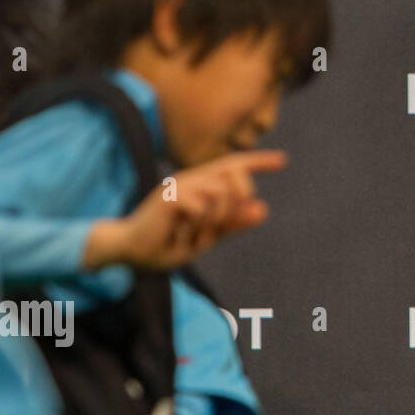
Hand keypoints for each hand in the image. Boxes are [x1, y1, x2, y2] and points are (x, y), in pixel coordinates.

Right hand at [83, 150, 287, 270]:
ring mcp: (180, 185)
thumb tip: (263, 209)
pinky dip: (199, 225)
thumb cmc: (167, 243)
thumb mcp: (207, 236)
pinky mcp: (169, 197)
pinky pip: (202, 207)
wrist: (131, 253)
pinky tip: (182, 233)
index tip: (283, 160)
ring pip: (221, 192)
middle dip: (239, 200)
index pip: (234, 166)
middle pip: (235, 174)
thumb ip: (234, 222)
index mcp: (202, 185)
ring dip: (216, 219)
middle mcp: (192, 179)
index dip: (259, 161)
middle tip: (220, 224)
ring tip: (196, 233)